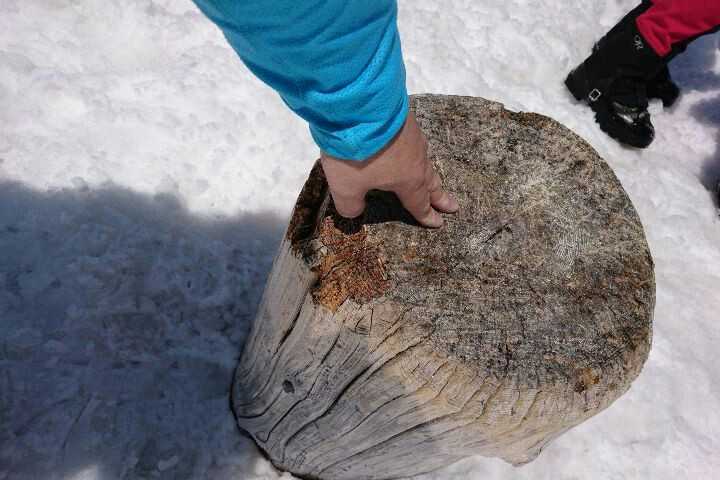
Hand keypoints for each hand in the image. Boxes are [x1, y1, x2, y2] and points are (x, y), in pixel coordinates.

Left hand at [320, 112, 458, 227]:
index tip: (438, 223)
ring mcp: (414, 138)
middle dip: (439, 196)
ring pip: (425, 161)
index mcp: (408, 181)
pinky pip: (415, 143)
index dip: (427, 215)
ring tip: (431, 178)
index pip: (419, 203)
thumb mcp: (345, 186)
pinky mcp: (405, 120)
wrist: (361, 105)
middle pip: (431, 183)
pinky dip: (416, 153)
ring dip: (429, 174)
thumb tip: (356, 213)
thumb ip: (350, 205)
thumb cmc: (356, 153)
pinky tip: (410, 149)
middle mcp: (417, 161)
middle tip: (452, 206)